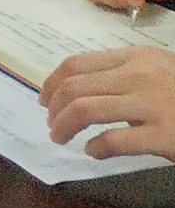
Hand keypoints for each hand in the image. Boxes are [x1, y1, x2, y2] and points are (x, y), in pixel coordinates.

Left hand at [40, 46, 174, 159]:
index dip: (52, 84)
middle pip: (74, 87)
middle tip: (51, 123)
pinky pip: (113, 140)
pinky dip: (95, 148)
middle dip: (53, 108)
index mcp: (135, 56)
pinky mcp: (163, 135)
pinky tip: (93, 151)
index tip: (44, 100)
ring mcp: (151, 104)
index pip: (76, 64)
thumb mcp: (157, 70)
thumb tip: (77, 89)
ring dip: (63, 126)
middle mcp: (139, 75)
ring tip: (60, 137)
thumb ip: (123, 74)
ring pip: (84, 109)